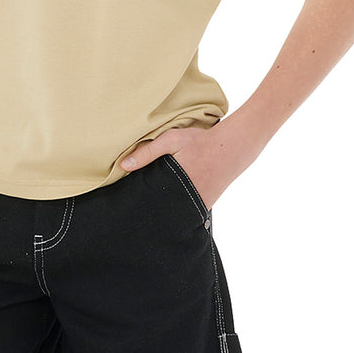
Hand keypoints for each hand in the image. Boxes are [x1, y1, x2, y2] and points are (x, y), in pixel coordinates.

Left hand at [120, 125, 245, 210]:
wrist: (231, 147)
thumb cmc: (199, 142)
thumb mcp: (172, 140)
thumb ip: (147, 152)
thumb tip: (123, 166)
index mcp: (175, 183)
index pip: (152, 200)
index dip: (140, 203)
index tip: (128, 204)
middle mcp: (187, 199)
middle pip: (162, 210)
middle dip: (151, 209)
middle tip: (136, 209)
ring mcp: (198, 205)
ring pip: (174, 212)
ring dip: (165, 209)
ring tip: (153, 207)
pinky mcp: (205, 205)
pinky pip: (188, 211)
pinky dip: (179, 207)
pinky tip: (171, 201)